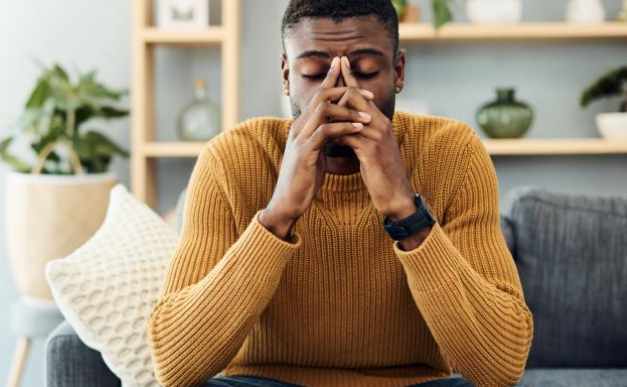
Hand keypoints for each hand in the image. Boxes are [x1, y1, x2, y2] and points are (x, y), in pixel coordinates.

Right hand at [260, 56, 374, 238]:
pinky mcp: (305, 152)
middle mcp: (299, 128)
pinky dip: (344, 128)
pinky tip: (358, 128)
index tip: (347, 69)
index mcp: (302, 127)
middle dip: (345, 89)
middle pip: (320, 96)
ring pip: (323, 110)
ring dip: (348, 110)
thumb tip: (335, 130)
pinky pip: (325, 132)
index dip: (331, 80)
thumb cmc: (303, 180)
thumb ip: (322, 139)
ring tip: (368, 115)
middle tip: (368, 93)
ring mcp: (300, 139)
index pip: (317, 96)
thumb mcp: (314, 154)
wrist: (288, 202)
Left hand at [335, 56, 415, 221]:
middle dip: (338, 88)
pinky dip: (334, 134)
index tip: (340, 62)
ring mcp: (377, 136)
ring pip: (350, 112)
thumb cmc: (381, 173)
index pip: (363, 93)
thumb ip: (359, 134)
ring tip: (317, 108)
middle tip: (326, 79)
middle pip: (356, 95)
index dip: (350, 77)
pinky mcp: (371, 150)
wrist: (395, 194)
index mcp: (380, 122)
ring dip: (332, 111)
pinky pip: (348, 135)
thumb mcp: (370, 150)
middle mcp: (380, 124)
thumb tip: (343, 127)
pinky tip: (323, 136)